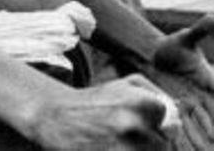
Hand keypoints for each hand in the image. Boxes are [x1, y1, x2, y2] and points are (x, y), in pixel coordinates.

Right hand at [34, 74, 177, 149]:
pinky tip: (108, 147)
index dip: (157, 124)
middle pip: (162, 146)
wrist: (56, 117)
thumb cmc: (94, 101)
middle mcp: (133, 125)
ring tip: (116, 143)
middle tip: (124, 134)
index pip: (171, 123)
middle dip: (148, 142)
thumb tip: (173, 116)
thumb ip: (155, 95)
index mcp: (140, 102)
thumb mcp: (125, 84)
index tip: (141, 121)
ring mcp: (122, 149)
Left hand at [152, 15, 213, 149]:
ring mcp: (191, 107)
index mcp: (210, 82)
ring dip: (200, 139)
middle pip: (213, 119)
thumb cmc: (171, 47)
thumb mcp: (186, 38)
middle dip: (211, 130)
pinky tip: (179, 147)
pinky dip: (184, 139)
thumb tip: (213, 16)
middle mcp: (204, 98)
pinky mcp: (176, 111)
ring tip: (202, 149)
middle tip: (209, 144)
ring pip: (201, 129)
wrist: (152, 56)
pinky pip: (184, 130)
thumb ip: (201, 30)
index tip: (209, 109)